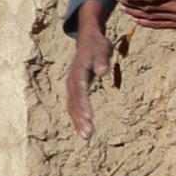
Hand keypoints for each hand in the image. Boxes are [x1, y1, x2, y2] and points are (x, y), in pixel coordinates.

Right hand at [66, 1, 116, 139]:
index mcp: (78, 72)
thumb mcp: (103, 49)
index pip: (80, 91)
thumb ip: (103, 60)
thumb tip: (103, 72)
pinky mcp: (75, 88)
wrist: (88, 39)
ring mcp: (72, 85)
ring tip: (86, 137)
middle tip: (87, 135)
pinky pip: (74, 105)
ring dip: (78, 121)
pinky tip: (84, 128)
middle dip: (80, 119)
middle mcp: (72, 81)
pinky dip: (78, 117)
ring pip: (72, 106)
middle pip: (74, 103)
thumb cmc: (97, 45)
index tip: (88, 119)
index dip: (84, 105)